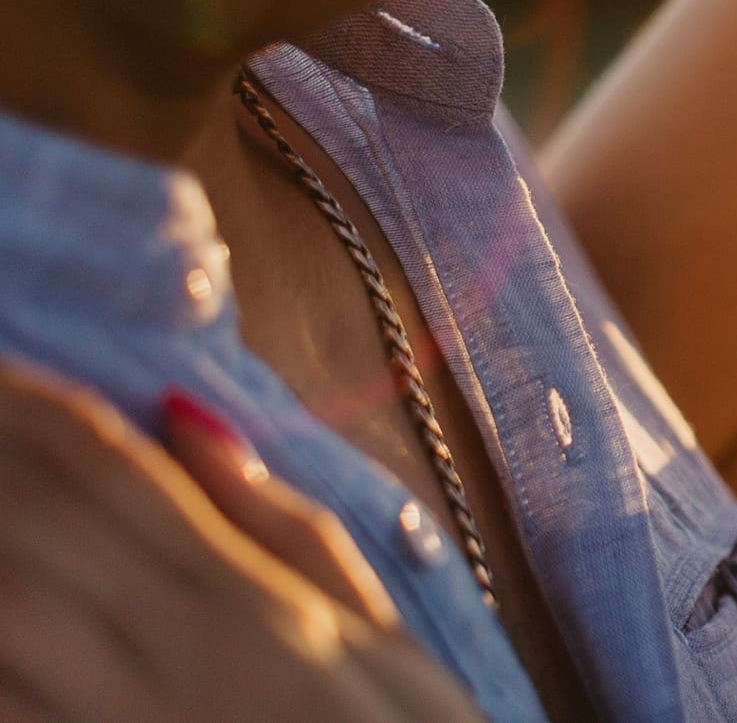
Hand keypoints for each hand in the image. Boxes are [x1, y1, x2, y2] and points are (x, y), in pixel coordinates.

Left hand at [0, 361, 483, 722]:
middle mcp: (175, 655)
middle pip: (44, 529)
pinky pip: (4, 708)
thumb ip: (286, 531)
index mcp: (254, 605)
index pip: (124, 480)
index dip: (46, 413)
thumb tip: (191, 416)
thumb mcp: (388, 640)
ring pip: (6, 606)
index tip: (3, 358)